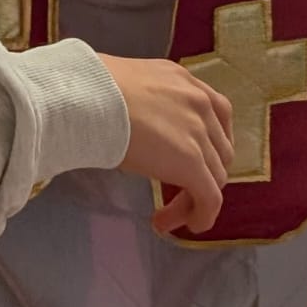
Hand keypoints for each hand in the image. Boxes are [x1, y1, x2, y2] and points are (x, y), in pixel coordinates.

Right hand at [97, 53, 234, 235]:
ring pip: (215, 177)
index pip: (214, 116)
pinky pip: (210, 199)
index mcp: (182, 80)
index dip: (206, 145)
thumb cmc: (92, 89)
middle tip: (175, 193)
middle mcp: (199, 102)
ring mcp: (199, 131)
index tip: (188, 164)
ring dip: (195, 199)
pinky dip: (203, 216)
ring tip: (167, 215)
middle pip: (218, 150)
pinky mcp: (191, 162)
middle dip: (203, 175)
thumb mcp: (129, 86)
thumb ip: (144, 103)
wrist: (88, 95)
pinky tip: (189, 225)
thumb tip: (132, 122)